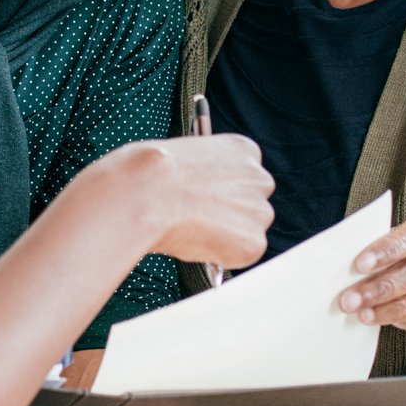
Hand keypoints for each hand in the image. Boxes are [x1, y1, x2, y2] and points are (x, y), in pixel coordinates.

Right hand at [84, 135, 273, 268]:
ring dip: (226, 235)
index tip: (207, 199)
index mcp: (243, 150)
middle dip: (229, 214)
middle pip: (251, 204)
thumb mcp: (184, 158)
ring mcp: (259, 211)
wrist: (146, 194)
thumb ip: (204, 176)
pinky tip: (195, 241)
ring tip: (191, 229)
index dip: (222, 191)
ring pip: (247, 230)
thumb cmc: (151, 173)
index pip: (244, 176)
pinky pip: (241, 254)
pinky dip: (221, 255)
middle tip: (198, 220)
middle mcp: (259, 178)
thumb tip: (200, 197)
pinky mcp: (253, 242)